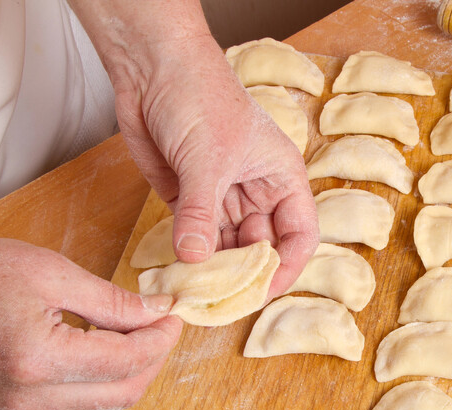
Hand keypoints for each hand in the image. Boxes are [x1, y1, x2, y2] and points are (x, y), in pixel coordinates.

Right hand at [0, 237, 182, 409]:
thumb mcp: (54, 275)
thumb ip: (113, 302)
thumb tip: (158, 313)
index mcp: (38, 361)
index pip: (126, 361)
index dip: (160, 340)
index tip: (173, 317)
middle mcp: (29, 397)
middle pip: (123, 393)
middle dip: (153, 360)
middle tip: (162, 327)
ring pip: (105, 405)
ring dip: (131, 372)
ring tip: (137, 334)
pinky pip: (80, 405)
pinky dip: (104, 380)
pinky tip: (108, 349)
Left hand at [69, 0, 318, 296]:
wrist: (152, 68)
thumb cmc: (199, 95)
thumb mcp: (207, 158)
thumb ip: (202, 213)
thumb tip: (195, 259)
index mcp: (281, 178)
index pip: (299, 234)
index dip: (287, 266)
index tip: (264, 291)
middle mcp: (256, 192)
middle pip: (261, 247)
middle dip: (245, 273)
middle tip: (223, 299)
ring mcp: (222, 197)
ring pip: (227, 247)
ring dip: (214, 268)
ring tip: (198, 290)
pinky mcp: (190, 200)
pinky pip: (195, 237)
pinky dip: (189, 256)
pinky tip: (180, 272)